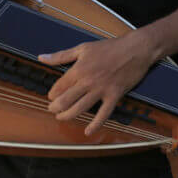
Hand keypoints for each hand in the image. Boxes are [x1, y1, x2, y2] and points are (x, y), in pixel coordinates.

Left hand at [39, 30, 158, 134]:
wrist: (136, 49)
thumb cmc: (111, 47)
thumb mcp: (83, 48)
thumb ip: (61, 55)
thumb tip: (42, 58)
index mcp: (79, 69)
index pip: (59, 87)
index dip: (52, 95)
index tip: (51, 97)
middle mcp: (88, 81)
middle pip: (65, 100)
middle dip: (55, 108)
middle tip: (53, 110)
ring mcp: (102, 90)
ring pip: (80, 108)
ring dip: (68, 116)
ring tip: (62, 117)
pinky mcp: (114, 95)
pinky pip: (104, 113)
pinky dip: (96, 124)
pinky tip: (88, 131)